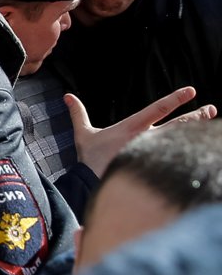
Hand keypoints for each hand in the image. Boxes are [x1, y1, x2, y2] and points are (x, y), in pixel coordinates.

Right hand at [66, 87, 217, 176]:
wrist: (91, 183)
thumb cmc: (89, 159)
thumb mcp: (83, 134)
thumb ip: (78, 114)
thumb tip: (67, 96)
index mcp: (131, 127)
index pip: (157, 109)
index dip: (175, 99)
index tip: (191, 91)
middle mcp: (145, 138)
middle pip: (176, 124)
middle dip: (195, 116)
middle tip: (210, 109)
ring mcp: (150, 153)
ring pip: (179, 138)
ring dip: (196, 129)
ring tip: (209, 119)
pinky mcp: (152, 166)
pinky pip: (174, 156)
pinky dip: (188, 150)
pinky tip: (198, 146)